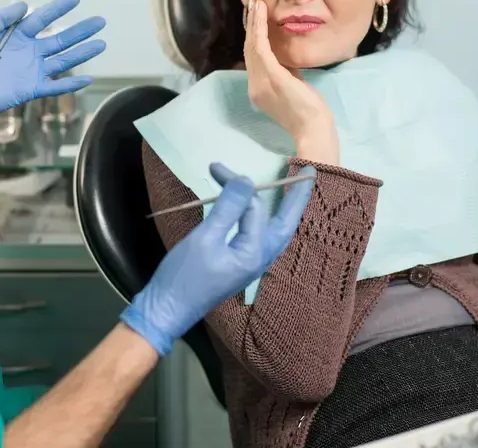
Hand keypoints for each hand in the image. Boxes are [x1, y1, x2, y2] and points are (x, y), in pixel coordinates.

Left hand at [0, 0, 105, 140]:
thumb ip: (1, 19)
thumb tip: (24, 4)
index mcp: (15, 36)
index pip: (42, 18)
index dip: (59, 8)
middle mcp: (28, 52)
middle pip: (60, 39)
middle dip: (81, 30)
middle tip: (100, 21)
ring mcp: (31, 71)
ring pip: (63, 60)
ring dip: (83, 53)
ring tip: (102, 44)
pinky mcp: (30, 90)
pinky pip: (55, 86)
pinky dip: (72, 84)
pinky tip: (88, 78)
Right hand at [120, 163, 315, 355]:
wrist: (167, 310)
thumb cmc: (184, 276)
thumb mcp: (205, 238)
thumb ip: (228, 208)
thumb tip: (246, 180)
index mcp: (255, 252)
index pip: (255, 207)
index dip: (238, 184)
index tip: (216, 168)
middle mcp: (260, 258)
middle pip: (286, 223)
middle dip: (297, 198)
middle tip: (311, 173)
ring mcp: (252, 263)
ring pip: (277, 231)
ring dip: (286, 209)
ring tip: (296, 190)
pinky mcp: (240, 264)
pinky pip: (263, 237)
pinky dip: (268, 220)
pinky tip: (265, 214)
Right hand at [244, 0, 336, 160]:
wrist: (312, 128)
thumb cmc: (309, 112)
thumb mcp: (292, 87)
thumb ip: (285, 73)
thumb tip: (285, 58)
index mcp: (258, 90)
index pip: (252, 59)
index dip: (252, 38)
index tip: (255, 20)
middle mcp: (254, 86)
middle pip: (248, 50)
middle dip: (250, 27)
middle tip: (252, 6)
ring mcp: (260, 82)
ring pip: (252, 46)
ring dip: (253, 23)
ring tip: (255, 5)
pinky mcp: (271, 76)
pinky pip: (260, 47)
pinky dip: (259, 29)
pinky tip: (260, 14)